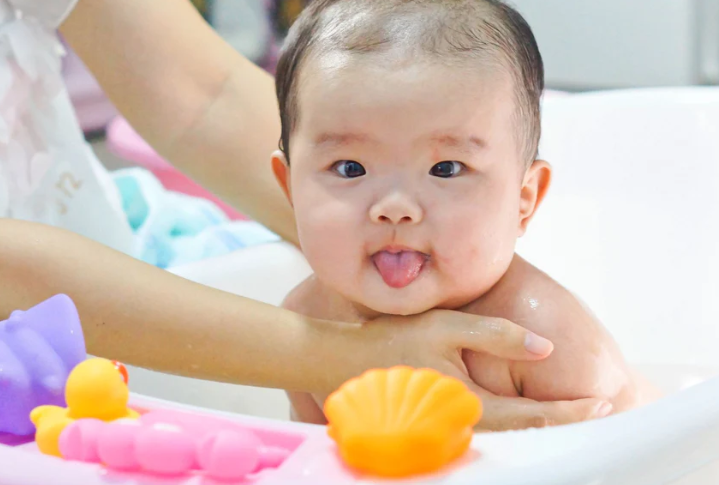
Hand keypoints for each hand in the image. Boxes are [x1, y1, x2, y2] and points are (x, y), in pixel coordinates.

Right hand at [361, 309, 611, 430]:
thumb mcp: (446, 327)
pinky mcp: (435, 426)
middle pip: (524, 433)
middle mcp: (460, 425)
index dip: (570, 413)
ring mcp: (446, 430)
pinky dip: (512, 423)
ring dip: (539, 424)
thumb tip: (544, 347)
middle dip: (562, 423)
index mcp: (467, 403)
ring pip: (505, 434)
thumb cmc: (390, 340)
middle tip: (596, 412)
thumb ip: (497, 335)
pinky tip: (523, 411)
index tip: (602, 406)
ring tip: (569, 411)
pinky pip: (483, 430)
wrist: (338, 361)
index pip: (532, 416)